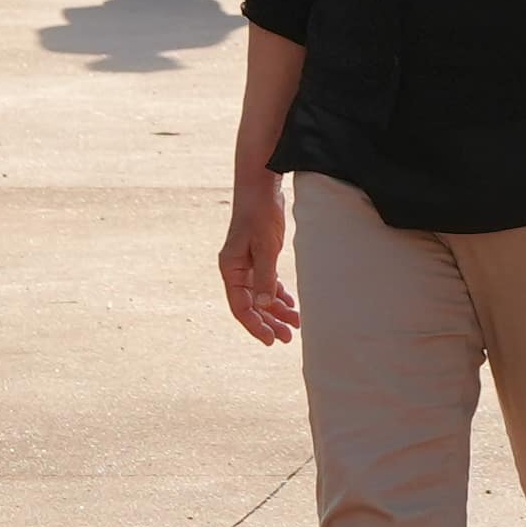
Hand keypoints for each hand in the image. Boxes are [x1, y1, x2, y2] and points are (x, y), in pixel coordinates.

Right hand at [218, 175, 295, 344]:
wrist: (261, 186)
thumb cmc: (260, 213)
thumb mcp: (265, 247)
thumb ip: (264, 277)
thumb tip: (264, 306)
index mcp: (231, 269)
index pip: (240, 307)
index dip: (255, 325)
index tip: (270, 340)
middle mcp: (236, 270)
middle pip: (251, 305)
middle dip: (269, 322)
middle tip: (287, 337)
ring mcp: (247, 264)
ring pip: (260, 295)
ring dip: (276, 311)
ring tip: (294, 325)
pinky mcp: (259, 256)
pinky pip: (267, 283)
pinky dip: (278, 295)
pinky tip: (290, 305)